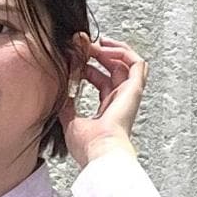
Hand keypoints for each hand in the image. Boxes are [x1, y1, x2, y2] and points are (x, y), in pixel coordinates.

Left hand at [57, 33, 148, 169]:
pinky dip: (122, 51)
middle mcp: (120, 101)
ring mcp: (129, 94)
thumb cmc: (89, 146)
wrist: (100, 151)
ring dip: (110, 50)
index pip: (101, 82)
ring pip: (127, 63)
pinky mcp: (134, 89)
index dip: (88, 69)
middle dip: (98, 55)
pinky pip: (136, 63)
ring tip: (95, 44)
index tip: (74, 61)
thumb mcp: (70, 121)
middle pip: (114, 69)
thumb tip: (60, 91)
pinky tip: (106, 48)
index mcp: (108, 110)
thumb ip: (66, 105)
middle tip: (83, 47)